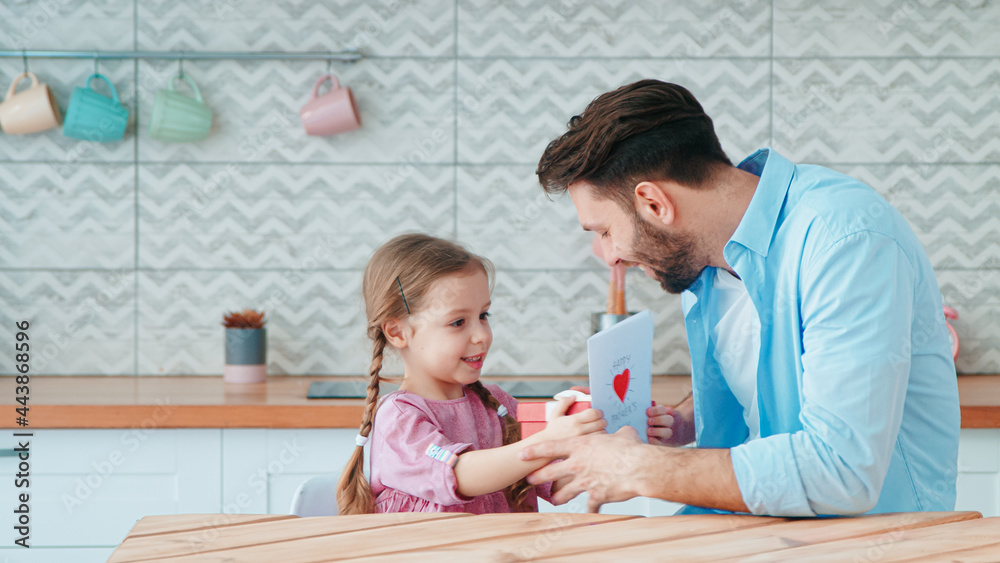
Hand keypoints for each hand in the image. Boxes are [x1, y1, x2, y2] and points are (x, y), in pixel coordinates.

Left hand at [521, 426, 646, 512]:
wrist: (639, 468)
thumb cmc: (631, 449)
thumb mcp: (622, 435)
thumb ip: (617, 435)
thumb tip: (623, 433)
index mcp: (581, 446)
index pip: (550, 448)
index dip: (534, 451)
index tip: (522, 454)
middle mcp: (578, 464)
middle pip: (550, 472)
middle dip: (538, 477)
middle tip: (529, 480)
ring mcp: (585, 482)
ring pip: (564, 492)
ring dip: (558, 497)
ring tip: (553, 500)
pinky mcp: (596, 495)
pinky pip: (590, 505)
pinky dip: (590, 509)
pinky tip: (589, 514)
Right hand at [536, 396, 605, 441]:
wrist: (546, 446)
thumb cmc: (552, 430)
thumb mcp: (555, 414)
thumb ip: (564, 402)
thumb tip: (574, 396)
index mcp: (574, 420)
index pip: (594, 413)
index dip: (598, 412)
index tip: (597, 413)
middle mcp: (579, 430)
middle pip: (601, 422)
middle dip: (602, 420)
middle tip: (599, 420)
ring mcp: (583, 440)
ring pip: (602, 433)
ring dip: (602, 429)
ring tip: (598, 429)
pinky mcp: (584, 448)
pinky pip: (598, 442)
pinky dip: (600, 438)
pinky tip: (596, 437)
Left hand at [646, 404, 694, 445]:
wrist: (677, 432)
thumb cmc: (663, 420)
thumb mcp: (661, 413)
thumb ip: (654, 409)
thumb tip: (650, 403)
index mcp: (668, 413)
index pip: (663, 410)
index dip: (656, 410)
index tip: (648, 412)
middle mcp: (670, 423)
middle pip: (668, 420)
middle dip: (658, 420)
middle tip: (649, 421)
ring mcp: (669, 434)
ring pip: (667, 432)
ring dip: (657, 431)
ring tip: (648, 431)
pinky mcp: (665, 443)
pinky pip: (661, 443)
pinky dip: (655, 441)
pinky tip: (649, 438)